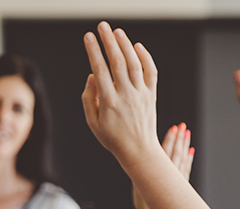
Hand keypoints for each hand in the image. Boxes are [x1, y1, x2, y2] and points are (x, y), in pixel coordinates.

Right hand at [81, 21, 159, 161]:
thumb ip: (89, 99)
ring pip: (134, 63)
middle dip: (108, 41)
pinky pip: (151, 72)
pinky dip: (146, 57)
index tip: (88, 37)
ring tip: (117, 32)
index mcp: (109, 102)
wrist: (139, 150)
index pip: (100, 70)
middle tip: (102, 26)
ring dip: (126, 45)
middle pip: (118, 62)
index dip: (94, 51)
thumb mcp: (93, 123)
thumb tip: (92, 76)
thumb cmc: (113, 138)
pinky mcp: (151, 95)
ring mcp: (141, 94)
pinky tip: (137, 46)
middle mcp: (126, 96)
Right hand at [133, 123, 193, 208]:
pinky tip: (190, 151)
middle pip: (176, 153)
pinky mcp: (182, 185)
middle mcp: (170, 176)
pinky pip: (186, 169)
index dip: (170, 139)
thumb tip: (139, 156)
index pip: (166, 152)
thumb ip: (141, 171)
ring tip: (187, 134)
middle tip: (182, 126)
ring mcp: (178, 180)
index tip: (174, 128)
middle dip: (179, 139)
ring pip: (183, 159)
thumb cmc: (144, 205)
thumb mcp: (138, 186)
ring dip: (185, 146)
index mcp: (158, 174)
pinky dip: (189, 159)